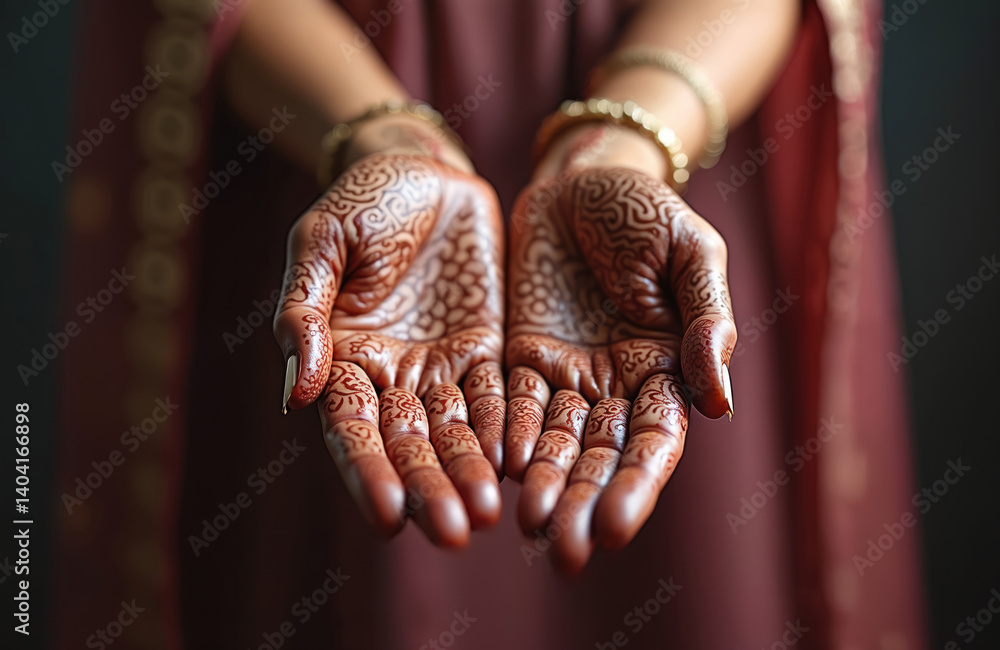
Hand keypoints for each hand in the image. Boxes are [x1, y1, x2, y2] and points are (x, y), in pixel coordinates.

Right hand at [274, 153, 505, 547]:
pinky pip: (498, 397)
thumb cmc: (363, 198)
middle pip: (409, 444)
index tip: (388, 516)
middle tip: (454, 533)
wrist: (425, 170)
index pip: (353, 427)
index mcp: (341, 357)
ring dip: (470, 474)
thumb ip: (305, 310)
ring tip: (490, 515)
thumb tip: (296, 395)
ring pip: (457, 432)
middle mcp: (391, 375)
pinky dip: (506, 430)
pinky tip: (520, 465)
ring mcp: (442, 367)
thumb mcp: (322, 240)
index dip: (368, 471)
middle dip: (428, 488)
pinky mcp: (487, 351)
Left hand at [505, 163, 735, 572]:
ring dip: (543, 485)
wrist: (579, 177)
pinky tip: (495, 471)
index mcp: (665, 367)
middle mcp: (615, 384)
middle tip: (563, 553)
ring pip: (553, 442)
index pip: (653, 440)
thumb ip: (705, 319)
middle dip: (583, 502)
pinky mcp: (519, 356)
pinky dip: (504, 437)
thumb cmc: (645, 209)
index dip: (634, 483)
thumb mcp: (690, 251)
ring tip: (529, 528)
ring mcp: (565, 374)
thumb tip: (718, 401)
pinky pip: (509, 404)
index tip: (612, 526)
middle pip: (599, 455)